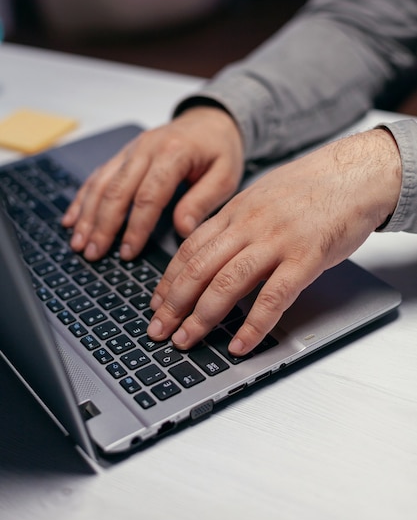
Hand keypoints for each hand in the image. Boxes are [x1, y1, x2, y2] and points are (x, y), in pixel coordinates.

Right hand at [62, 107, 244, 260]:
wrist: (210, 120)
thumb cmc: (219, 150)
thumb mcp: (225, 176)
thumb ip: (203, 202)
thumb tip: (182, 230)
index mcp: (173, 153)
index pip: (149, 196)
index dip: (135, 227)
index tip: (128, 253)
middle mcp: (146, 148)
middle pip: (117, 191)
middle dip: (103, 226)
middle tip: (93, 254)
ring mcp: (131, 149)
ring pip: (101, 183)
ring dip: (87, 215)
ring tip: (79, 243)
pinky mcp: (123, 154)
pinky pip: (98, 175)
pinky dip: (83, 198)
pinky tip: (72, 219)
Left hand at [147, 128, 400, 354]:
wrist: (354, 174)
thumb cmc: (311, 188)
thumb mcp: (262, 196)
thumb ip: (237, 222)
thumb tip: (215, 250)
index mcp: (236, 211)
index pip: (190, 248)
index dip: (169, 279)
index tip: (157, 303)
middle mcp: (249, 225)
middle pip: (199, 268)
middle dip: (173, 304)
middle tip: (158, 330)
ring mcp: (276, 241)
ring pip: (227, 282)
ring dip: (201, 317)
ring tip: (185, 341)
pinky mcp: (306, 258)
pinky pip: (273, 297)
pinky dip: (253, 325)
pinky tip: (239, 344)